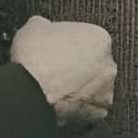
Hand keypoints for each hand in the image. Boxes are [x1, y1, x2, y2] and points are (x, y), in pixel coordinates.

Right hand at [9, 13, 118, 131]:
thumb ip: (47, 25)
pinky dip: (79, 106)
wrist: (28, 91)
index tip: (59, 49)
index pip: (88, 39)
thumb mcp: (35, 26)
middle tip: (58, 68)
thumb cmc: (35, 58)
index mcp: (100, 38)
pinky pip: (90, 107)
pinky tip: (63, 101)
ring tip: (59, 87)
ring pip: (95, 86)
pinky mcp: (97, 112)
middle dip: (80, 66)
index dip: (70, 44)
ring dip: (81, 86)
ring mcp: (105, 90)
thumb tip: (43, 27)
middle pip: (95, 63)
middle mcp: (108, 65)